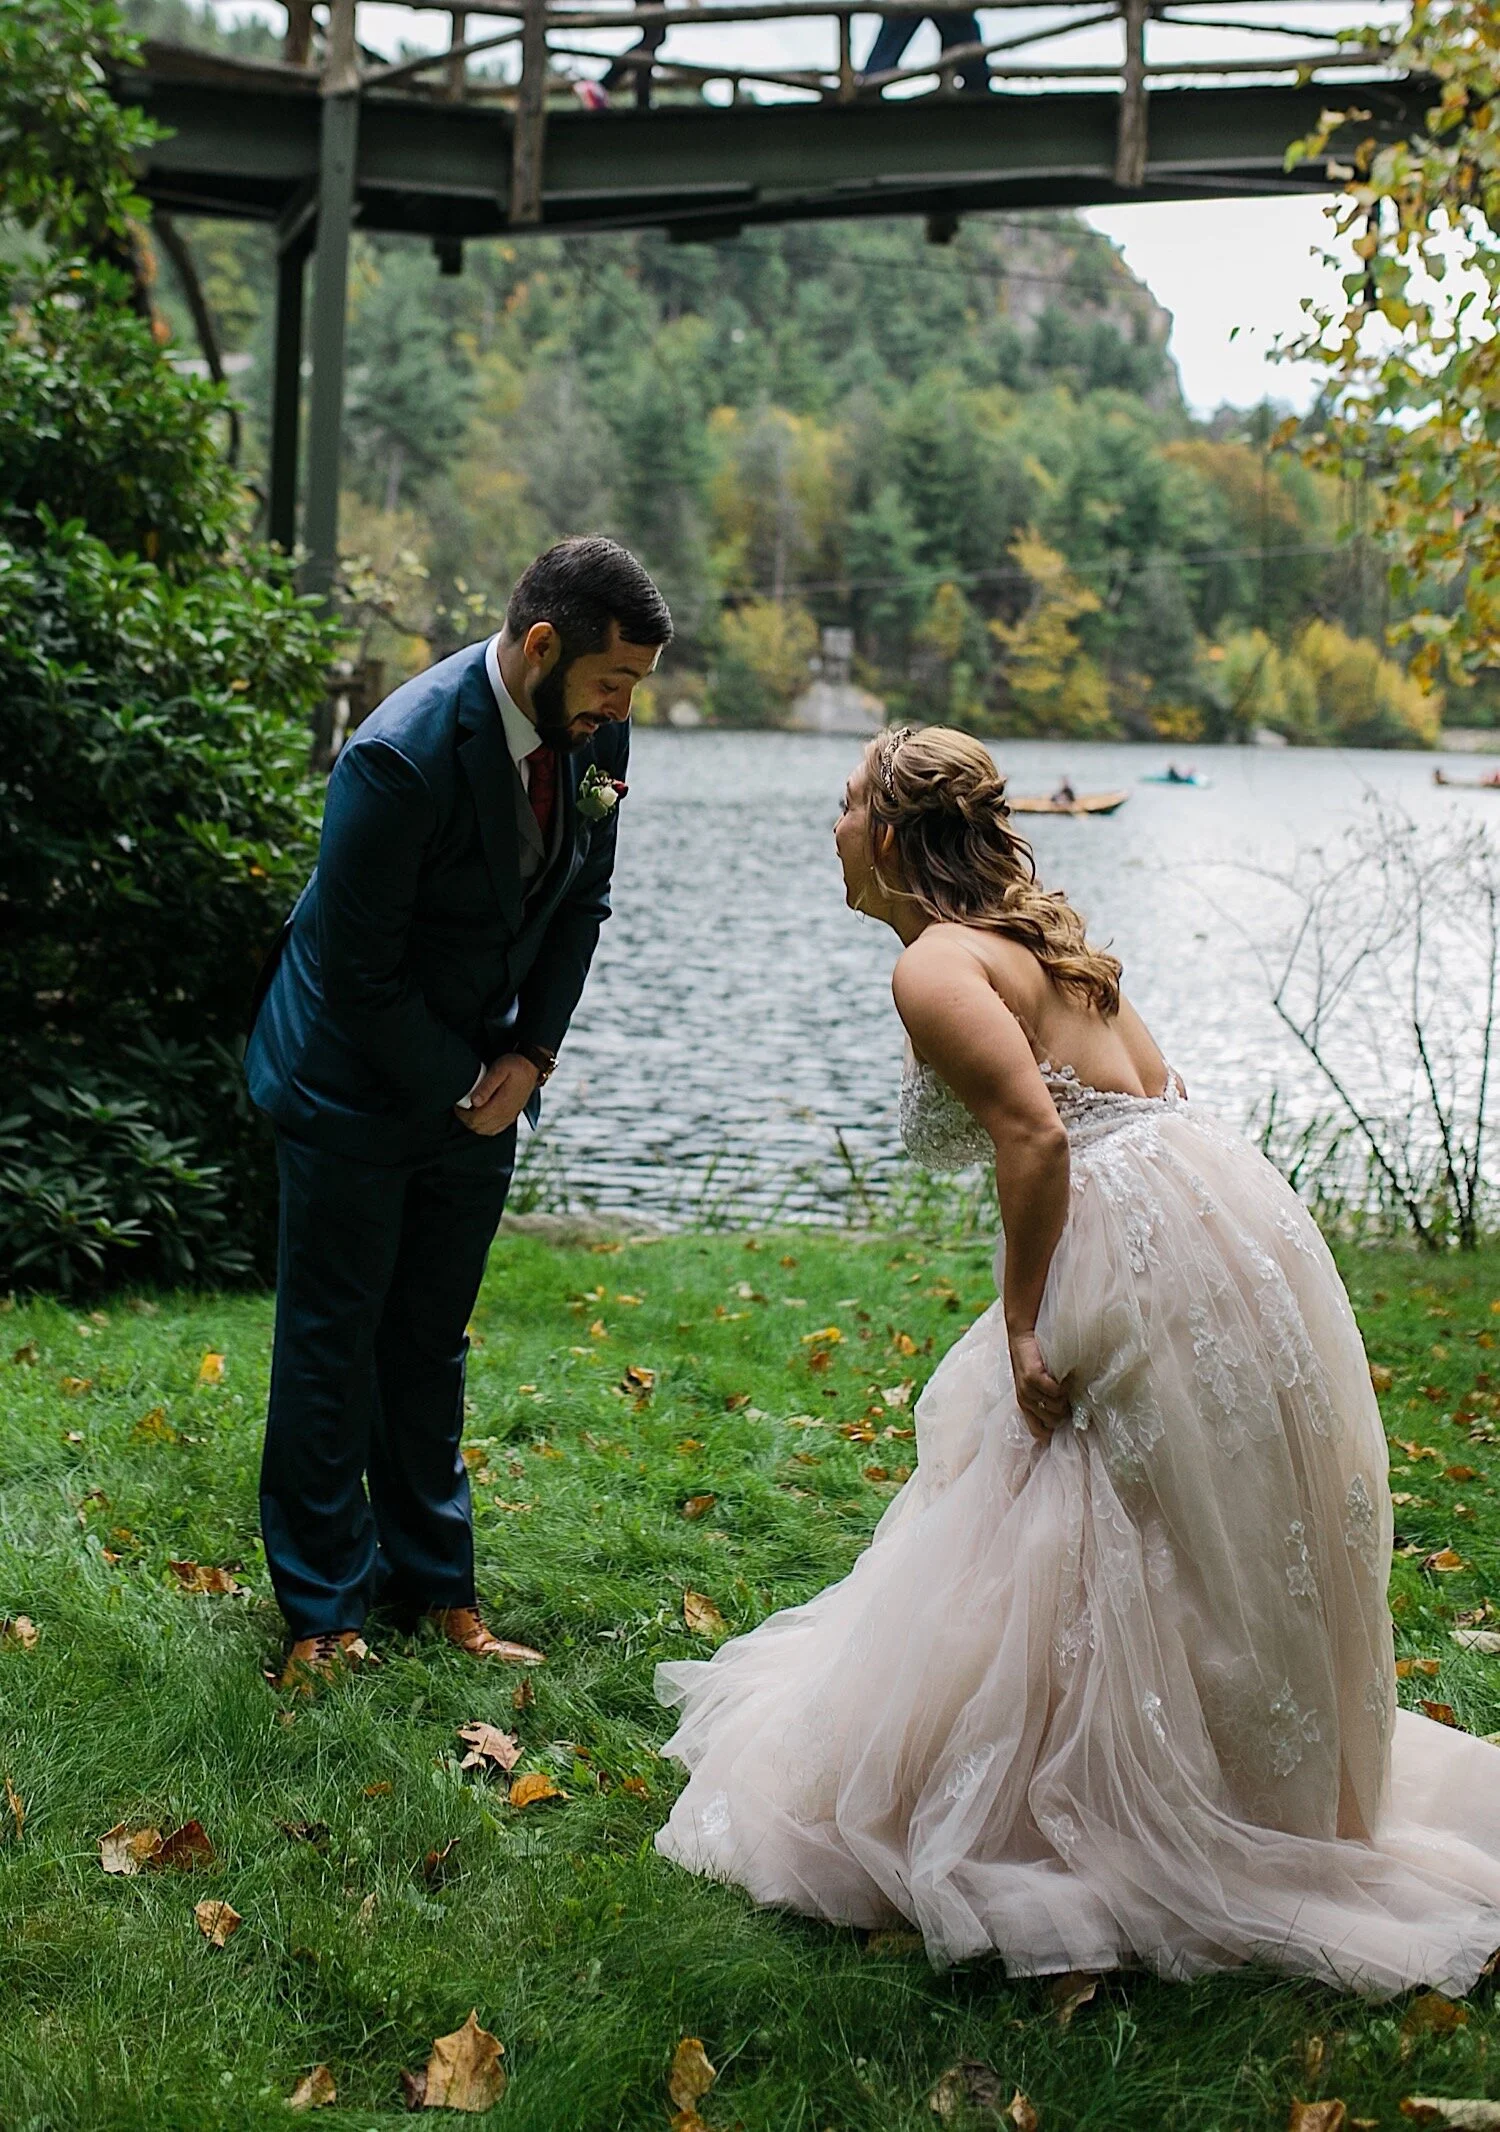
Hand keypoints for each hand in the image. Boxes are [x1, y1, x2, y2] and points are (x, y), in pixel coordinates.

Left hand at [455, 1053, 538, 1135]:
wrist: (532, 1066)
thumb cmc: (514, 1065)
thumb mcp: (499, 1070)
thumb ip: (486, 1086)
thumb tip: (474, 1102)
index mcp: (501, 1104)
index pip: (475, 1119)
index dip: (462, 1114)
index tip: (457, 1104)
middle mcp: (506, 1114)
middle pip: (479, 1127)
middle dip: (466, 1119)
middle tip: (460, 1106)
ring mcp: (510, 1117)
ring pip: (486, 1131)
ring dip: (474, 1123)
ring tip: (469, 1110)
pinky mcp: (512, 1116)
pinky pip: (495, 1129)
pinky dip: (485, 1126)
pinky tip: (481, 1116)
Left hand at [1007, 1327, 1069, 1442]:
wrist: (1023, 1334)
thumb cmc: (1036, 1360)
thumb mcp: (1040, 1384)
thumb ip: (1051, 1399)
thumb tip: (1072, 1412)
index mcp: (1025, 1406)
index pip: (1039, 1432)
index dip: (1055, 1431)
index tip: (1069, 1419)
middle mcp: (1025, 1401)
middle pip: (1053, 1422)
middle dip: (1065, 1411)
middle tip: (1070, 1395)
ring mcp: (1027, 1390)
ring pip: (1056, 1407)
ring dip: (1066, 1396)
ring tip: (1067, 1383)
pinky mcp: (1032, 1378)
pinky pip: (1056, 1392)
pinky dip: (1065, 1385)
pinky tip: (1067, 1376)